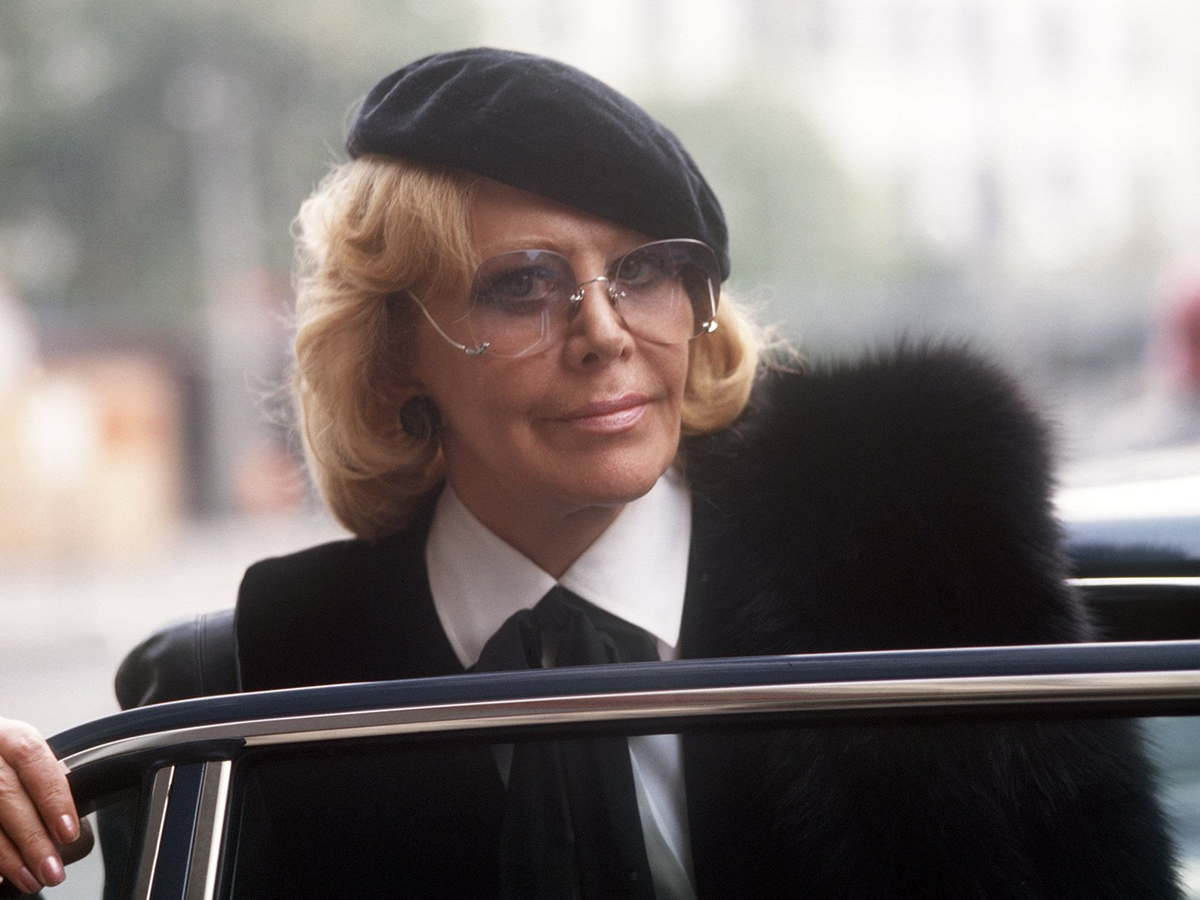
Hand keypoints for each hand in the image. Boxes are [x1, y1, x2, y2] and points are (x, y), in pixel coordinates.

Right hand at [0, 718, 79, 893]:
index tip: (68, 832)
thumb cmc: (1, 759)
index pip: (33, 759)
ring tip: (30, 880)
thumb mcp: (19, 752)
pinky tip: (0, 877)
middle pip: (6, 794)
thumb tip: (68, 811)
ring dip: (7, 856)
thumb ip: (40, 775)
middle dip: (32, 837)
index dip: (52, 796)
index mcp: (8, 735)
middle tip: (52, 869)